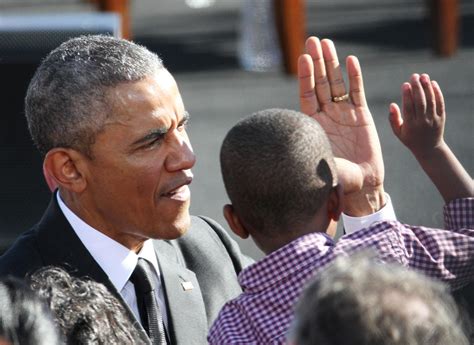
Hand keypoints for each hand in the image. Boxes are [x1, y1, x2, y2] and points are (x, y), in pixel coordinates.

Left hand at [298, 37, 384, 214]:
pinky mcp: (361, 116)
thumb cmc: (335, 178)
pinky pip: (357, 92)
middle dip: (316, 62)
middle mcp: (326, 115)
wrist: (360, 184)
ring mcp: (344, 113)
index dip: (305, 77)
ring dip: (332, 63)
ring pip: (337, 83)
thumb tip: (289, 148)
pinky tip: (350, 60)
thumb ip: (309, 154)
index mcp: (312, 124)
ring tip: (326, 43)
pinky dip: (355, 76)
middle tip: (312, 41)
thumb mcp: (318, 165)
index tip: (302, 59)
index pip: (307, 95)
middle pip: (320, 83)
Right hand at [389, 73, 444, 157]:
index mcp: (410, 125)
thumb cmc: (409, 138)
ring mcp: (433, 120)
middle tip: (414, 76)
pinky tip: (433, 83)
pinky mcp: (441, 118)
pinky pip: (440, 104)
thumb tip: (392, 104)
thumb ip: (393, 118)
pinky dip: (437, 93)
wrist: (428, 149)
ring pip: (431, 101)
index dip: (407, 95)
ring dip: (427, 87)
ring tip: (423, 76)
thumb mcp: (398, 132)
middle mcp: (422, 122)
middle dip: (417, 88)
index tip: (405, 84)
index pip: (409, 108)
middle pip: (420, 102)